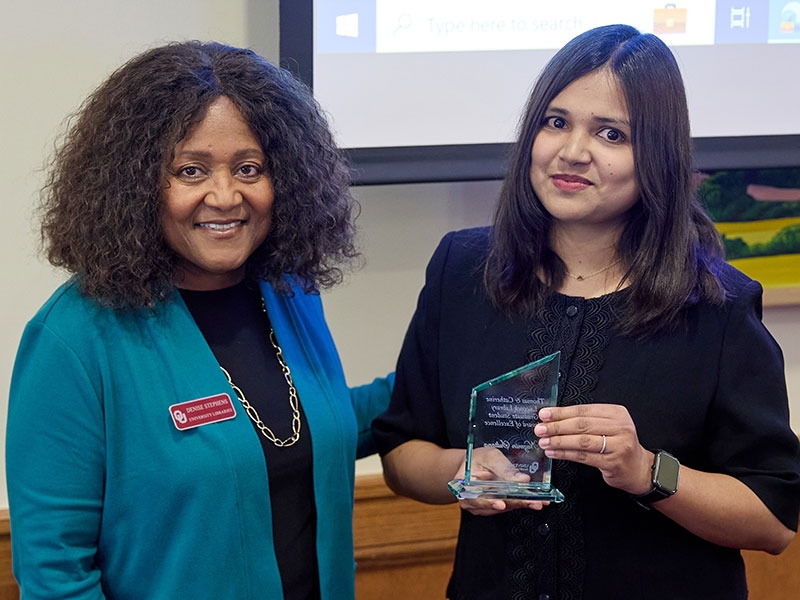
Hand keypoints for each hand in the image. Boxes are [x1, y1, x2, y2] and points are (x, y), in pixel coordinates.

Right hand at [454, 446, 547, 515]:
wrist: (474, 464)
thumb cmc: (477, 459)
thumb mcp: (490, 457)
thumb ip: (504, 468)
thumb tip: (523, 479)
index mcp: (464, 486)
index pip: (474, 498)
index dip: (487, 503)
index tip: (500, 504)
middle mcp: (472, 500)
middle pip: (494, 505)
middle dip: (516, 504)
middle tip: (533, 502)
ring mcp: (484, 505)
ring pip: (504, 507)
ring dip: (522, 504)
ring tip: (538, 501)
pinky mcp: (495, 506)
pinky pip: (508, 505)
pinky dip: (521, 502)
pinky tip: (534, 500)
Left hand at [534, 404, 652, 494]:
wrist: (638, 468)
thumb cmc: (618, 445)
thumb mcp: (607, 426)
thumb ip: (585, 421)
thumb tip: (554, 418)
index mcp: (616, 413)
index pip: (583, 410)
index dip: (561, 412)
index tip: (545, 414)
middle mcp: (620, 427)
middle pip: (582, 424)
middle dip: (557, 426)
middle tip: (541, 428)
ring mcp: (618, 445)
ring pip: (582, 441)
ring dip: (559, 441)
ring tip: (544, 441)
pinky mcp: (613, 462)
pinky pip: (584, 457)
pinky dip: (566, 454)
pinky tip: (554, 452)